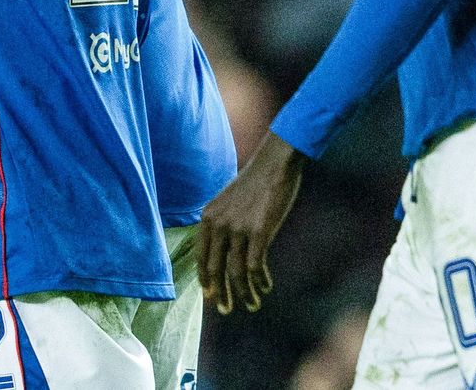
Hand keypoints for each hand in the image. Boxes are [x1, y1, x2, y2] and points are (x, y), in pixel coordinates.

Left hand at [197, 133, 305, 314]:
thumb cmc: (254, 183)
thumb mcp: (227, 202)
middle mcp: (218, 225)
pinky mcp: (259, 232)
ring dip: (244, 293)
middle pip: (216, 269)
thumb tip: (222, 251)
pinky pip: (255, 266)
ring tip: (252, 304)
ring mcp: (238, 229)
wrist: (275, 164)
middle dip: (221, 294)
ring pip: (236, 272)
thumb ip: (221, 224)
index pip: (201, 257)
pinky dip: (260, 281)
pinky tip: (265, 288)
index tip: (210, 296)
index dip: (205, 279)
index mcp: (207, 218)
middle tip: (226, 310)